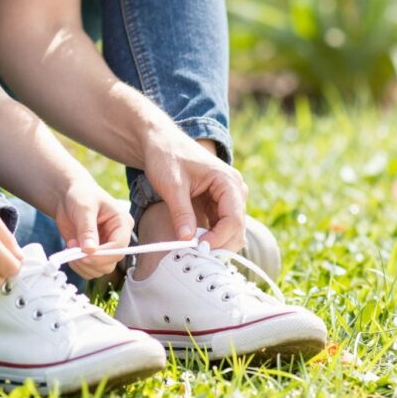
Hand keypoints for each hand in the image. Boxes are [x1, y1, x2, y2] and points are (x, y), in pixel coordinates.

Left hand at [53, 178, 133, 278]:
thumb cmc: (80, 195)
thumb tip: (90, 250)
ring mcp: (105, 248)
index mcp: (122, 223)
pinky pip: (89, 270)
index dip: (103, 254)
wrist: (67, 196)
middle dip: (90, 260)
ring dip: (82, 264)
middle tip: (72, 249)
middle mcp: (116, 238)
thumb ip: (87, 229)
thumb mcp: (84, 208)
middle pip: (111, 262)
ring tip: (70, 246)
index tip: (84, 254)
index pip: (120, 246)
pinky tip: (69, 249)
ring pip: (100, 270)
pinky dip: (77, 266)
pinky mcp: (93, 254)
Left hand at [143, 130, 246, 251]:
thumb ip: (180, 212)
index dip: (219, 238)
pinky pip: (220, 226)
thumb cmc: (166, 156)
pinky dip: (210, 237)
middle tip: (197, 255)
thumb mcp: (172, 184)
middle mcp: (234, 189)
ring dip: (216, 243)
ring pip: (231, 230)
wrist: (160, 142)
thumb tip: (186, 240)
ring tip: (194, 250)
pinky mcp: (218, 203)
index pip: (234, 218)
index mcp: (228, 181)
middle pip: (237, 227)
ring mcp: (228, 197)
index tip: (198, 248)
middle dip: (220, 244)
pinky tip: (195, 243)